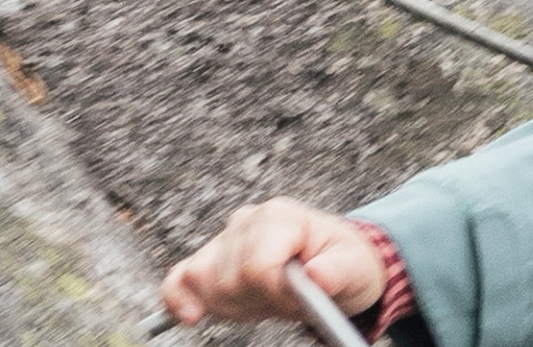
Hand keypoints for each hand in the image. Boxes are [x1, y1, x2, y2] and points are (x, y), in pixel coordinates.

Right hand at [156, 200, 384, 329]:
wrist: (336, 264)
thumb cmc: (346, 264)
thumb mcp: (354, 269)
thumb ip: (336, 272)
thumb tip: (318, 275)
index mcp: (280, 216)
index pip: (256, 266)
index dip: (274, 293)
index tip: (299, 297)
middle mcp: (246, 220)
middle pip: (229, 280)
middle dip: (257, 302)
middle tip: (287, 298)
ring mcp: (223, 239)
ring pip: (203, 284)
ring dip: (234, 306)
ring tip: (267, 298)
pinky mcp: (208, 259)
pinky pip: (178, 280)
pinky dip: (178, 299)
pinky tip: (190, 317)